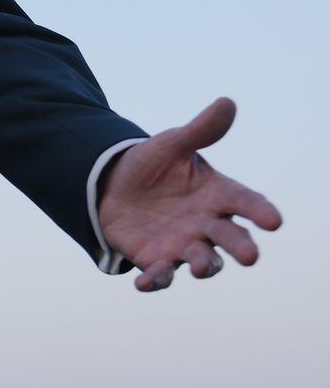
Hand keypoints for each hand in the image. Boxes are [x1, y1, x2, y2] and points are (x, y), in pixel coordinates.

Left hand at [97, 98, 281, 292]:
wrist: (112, 185)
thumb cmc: (152, 165)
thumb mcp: (172, 145)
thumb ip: (200, 130)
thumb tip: (227, 103)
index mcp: (218, 194)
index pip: (246, 202)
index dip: (260, 212)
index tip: (274, 220)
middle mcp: (207, 223)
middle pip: (231, 238)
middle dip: (240, 247)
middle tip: (251, 256)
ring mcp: (184, 244)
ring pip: (203, 260)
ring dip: (205, 265)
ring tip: (202, 267)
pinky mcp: (156, 259)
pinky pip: (160, 275)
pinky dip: (155, 281)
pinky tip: (144, 284)